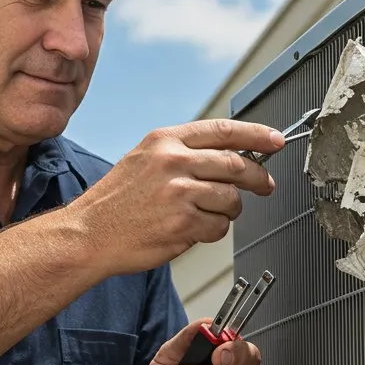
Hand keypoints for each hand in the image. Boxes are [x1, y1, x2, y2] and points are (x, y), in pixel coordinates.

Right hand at [69, 119, 283, 276]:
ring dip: (229, 210)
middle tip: (265, 185)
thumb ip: (183, 153)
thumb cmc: (115, 202)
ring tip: (207, 214)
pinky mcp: (183, 223)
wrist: (88, 234)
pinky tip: (192, 230)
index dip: (257, 135)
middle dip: (258, 178)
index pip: (223, 131)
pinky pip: (219, 227)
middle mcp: (173, 161)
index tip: (276, 140)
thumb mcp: (144, 160)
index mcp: (164, 140)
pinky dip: (213, 231)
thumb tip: (230, 156)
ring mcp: (178, 192)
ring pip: (231, 199)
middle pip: (236, 164)